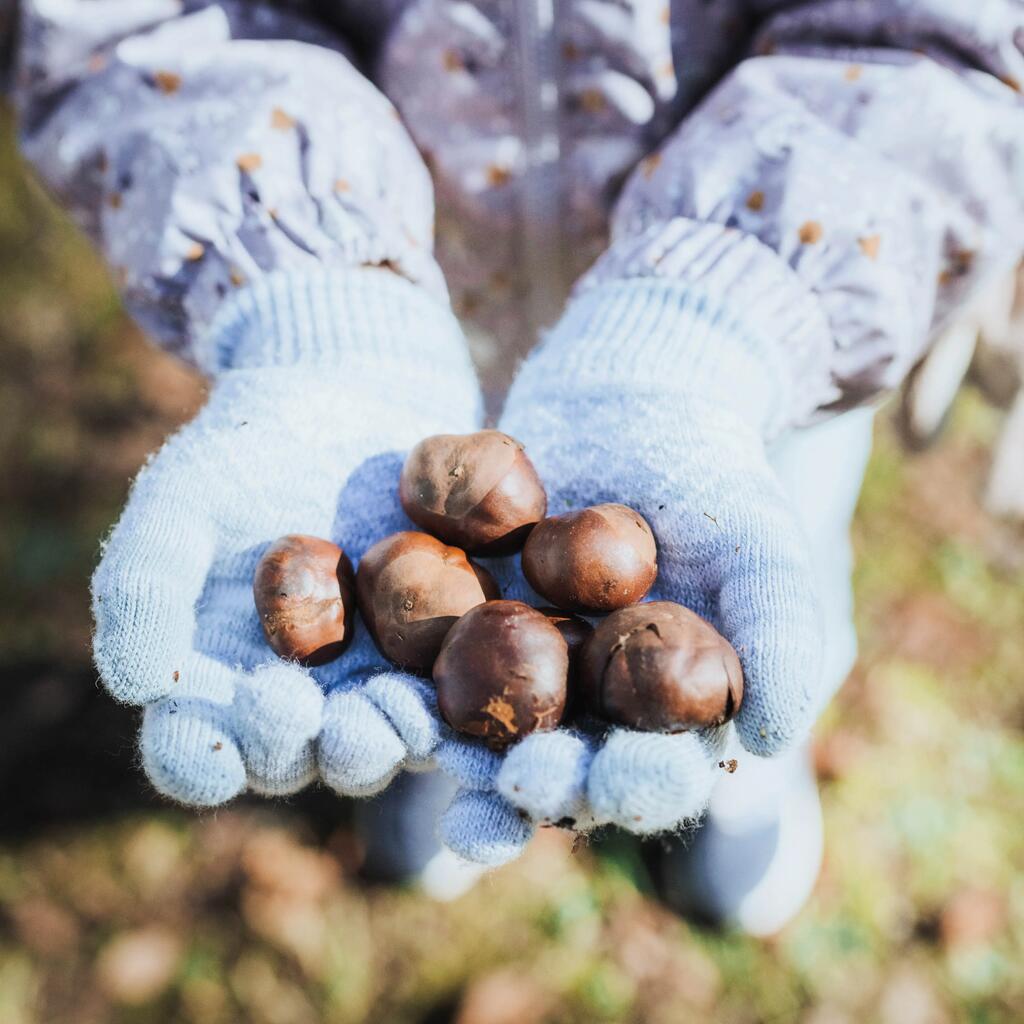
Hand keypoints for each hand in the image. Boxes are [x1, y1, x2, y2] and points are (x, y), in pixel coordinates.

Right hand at [92, 268, 480, 804]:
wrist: (347, 400)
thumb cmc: (245, 452)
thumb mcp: (180, 500)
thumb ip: (146, 584)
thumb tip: (138, 685)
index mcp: (215, 681)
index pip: (193, 752)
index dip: (200, 760)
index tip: (216, 743)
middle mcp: (295, 700)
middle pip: (296, 759)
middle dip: (311, 751)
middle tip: (326, 722)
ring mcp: (371, 683)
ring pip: (378, 742)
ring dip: (388, 741)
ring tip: (399, 709)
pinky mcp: (441, 656)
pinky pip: (454, 699)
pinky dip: (465, 716)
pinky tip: (478, 710)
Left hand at [436, 230, 825, 862]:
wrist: (634, 395)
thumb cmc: (711, 476)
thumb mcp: (759, 543)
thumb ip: (782, 635)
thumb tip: (770, 737)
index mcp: (649, 717)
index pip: (642, 773)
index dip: (624, 787)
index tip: (602, 784)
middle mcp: (571, 707)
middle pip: (546, 765)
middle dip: (525, 786)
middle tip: (507, 791)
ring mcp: (500, 663)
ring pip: (462, 720)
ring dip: (432, 742)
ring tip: (405, 753)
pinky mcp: (439, 613)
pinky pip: (402, 646)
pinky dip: (377, 659)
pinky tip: (348, 672)